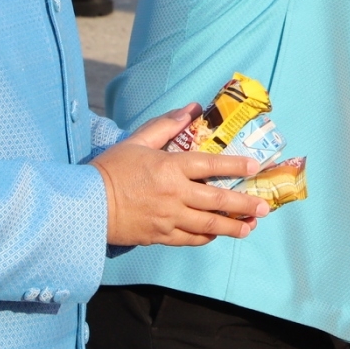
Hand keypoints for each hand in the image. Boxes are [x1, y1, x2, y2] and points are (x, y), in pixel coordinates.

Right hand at [90, 104, 270, 245]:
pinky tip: (217, 235)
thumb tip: (191, 109)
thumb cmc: (111, 169)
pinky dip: (206, 237)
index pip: (211, 165)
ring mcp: (167, 218)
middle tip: (264, 207)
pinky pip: (190, 239)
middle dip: (244, 204)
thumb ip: (166, 126)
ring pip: (208, 225)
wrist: (85, 205)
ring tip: (250, 227)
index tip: (254, 168)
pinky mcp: (159, 236)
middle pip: (217, 201)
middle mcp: (173, 194)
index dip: (235, 166)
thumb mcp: (137, 141)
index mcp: (169, 167)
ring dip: (232, 226)